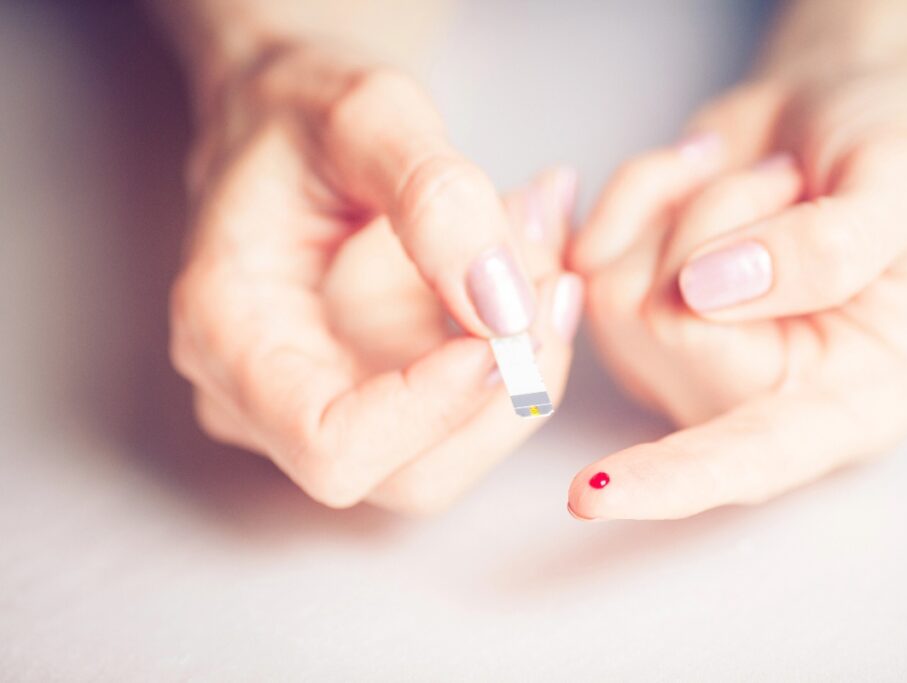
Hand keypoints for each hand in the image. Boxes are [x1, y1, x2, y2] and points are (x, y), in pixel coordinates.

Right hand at [170, 47, 581, 512]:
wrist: (289, 122)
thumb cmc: (302, 111)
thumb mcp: (368, 114)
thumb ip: (435, 201)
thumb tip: (505, 308)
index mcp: (228, 332)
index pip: (327, 445)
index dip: (430, 411)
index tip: (506, 324)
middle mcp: (266, 395)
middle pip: (410, 474)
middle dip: (506, 387)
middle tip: (552, 268)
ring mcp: (325, 404)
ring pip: (456, 453)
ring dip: (528, 366)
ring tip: (546, 248)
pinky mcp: (379, 399)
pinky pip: (470, 414)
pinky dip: (523, 351)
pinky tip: (536, 264)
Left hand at [568, 62, 906, 519]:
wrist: (834, 112)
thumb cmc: (885, 152)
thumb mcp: (905, 183)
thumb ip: (831, 248)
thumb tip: (706, 292)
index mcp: (849, 400)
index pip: (752, 459)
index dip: (675, 477)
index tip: (590, 496)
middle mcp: (750, 400)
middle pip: (667, 329)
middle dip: (720, 221)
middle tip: (788, 184)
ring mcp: (678, 361)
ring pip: (618, 289)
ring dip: (686, 203)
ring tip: (760, 187)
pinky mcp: (627, 313)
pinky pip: (588, 250)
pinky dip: (641, 191)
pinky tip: (700, 177)